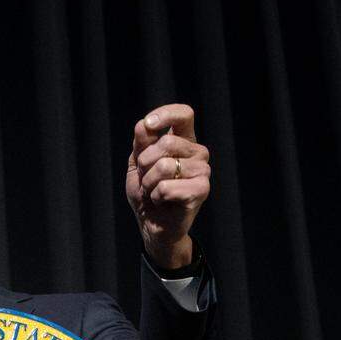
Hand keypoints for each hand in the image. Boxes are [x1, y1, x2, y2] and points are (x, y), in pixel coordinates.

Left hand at [126, 103, 210, 269]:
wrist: (152, 224)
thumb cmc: (147, 192)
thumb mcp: (137, 164)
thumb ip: (141, 143)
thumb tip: (144, 124)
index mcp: (184, 141)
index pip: (184, 115)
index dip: (165, 114)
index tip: (148, 124)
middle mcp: (198, 153)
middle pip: (166, 142)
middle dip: (145, 163)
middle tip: (148, 179)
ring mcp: (203, 171)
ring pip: (164, 166)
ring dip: (149, 183)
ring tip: (155, 192)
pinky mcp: (202, 190)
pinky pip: (166, 187)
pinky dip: (156, 196)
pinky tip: (163, 202)